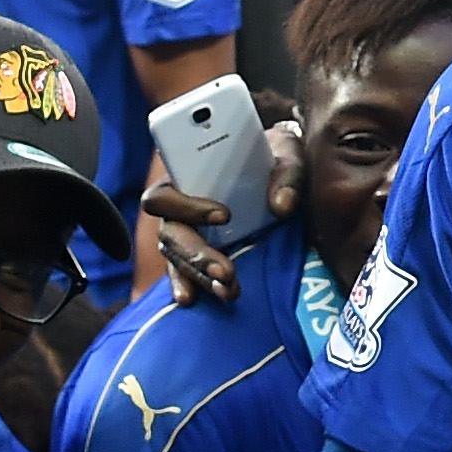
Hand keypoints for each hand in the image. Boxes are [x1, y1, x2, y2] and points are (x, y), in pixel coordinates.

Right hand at [143, 116, 300, 308]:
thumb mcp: (285, 152)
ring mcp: (187, 231)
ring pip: (177, 257)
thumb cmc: (272, 155)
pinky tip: (193, 299)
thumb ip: (287, 173)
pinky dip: (187, 284)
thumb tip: (282, 206)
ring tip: (228, 290)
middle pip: (170, 234)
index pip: (164, 194)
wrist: (276, 169)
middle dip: (196, 255)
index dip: (186, 206)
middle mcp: (179, 206)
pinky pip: (183, 272)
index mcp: (186, 175)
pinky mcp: (198, 251)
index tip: (225, 216)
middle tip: (226, 272)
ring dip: (200, 276)